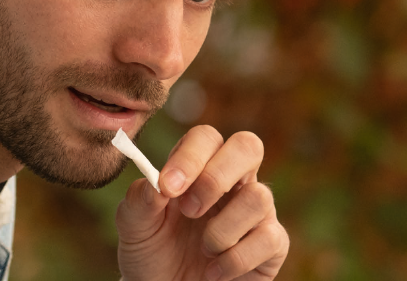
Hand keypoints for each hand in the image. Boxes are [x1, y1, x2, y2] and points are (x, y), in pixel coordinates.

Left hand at [116, 126, 288, 279]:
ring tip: (203, 250)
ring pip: (259, 197)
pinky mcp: (272, 244)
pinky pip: (268, 238)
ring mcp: (257, 212)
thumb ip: (139, 200)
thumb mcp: (134, 227)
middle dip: (216, 178)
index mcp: (199, 168)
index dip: (190, 157)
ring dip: (222, 230)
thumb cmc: (153, 253)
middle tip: (189, 211)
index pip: (206, 139)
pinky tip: (214, 272)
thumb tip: (158, 183)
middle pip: (248, 146)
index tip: (168, 187)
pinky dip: (235, 260)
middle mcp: (234, 182)